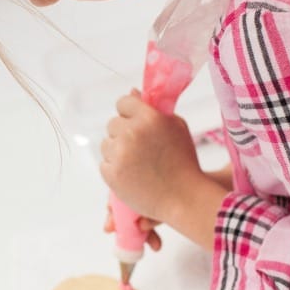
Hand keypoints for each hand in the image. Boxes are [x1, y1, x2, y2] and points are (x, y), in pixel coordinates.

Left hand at [100, 90, 227, 251]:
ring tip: (139, 164)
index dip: (129, 112)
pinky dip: (115, 169)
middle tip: (141, 149)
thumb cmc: (184, 162)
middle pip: (112, 124)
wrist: (184, 198)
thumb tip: (131, 91)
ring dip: (117, 152)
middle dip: (123, 133)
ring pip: (106, 144)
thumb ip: (153, 108)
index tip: (136, 122)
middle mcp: (131, 133)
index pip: (123, 102)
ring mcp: (119, 154)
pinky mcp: (111, 174)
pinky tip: (133, 175)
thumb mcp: (176, 127)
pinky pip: (105, 164)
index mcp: (149, 117)